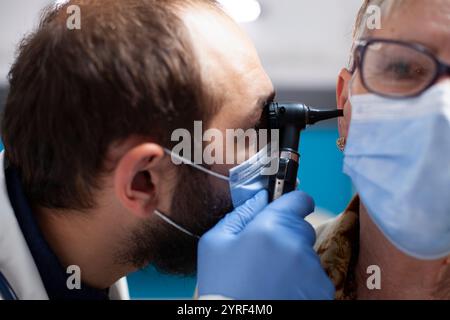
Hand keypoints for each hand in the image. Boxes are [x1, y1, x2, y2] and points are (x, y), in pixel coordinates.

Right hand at [197, 190, 334, 299]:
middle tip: (265, 255)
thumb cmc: (222, 286)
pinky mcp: (322, 290)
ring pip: (307, 253)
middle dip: (287, 236)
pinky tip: (281, 290)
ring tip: (270, 278)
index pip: (300, 200)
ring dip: (294, 260)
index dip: (291, 203)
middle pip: (302, 227)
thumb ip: (239, 214)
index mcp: (269, 228)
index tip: (284, 211)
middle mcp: (297, 245)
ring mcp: (312, 270)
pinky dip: (302, 280)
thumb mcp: (215, 244)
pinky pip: (314, 276)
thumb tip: (260, 197)